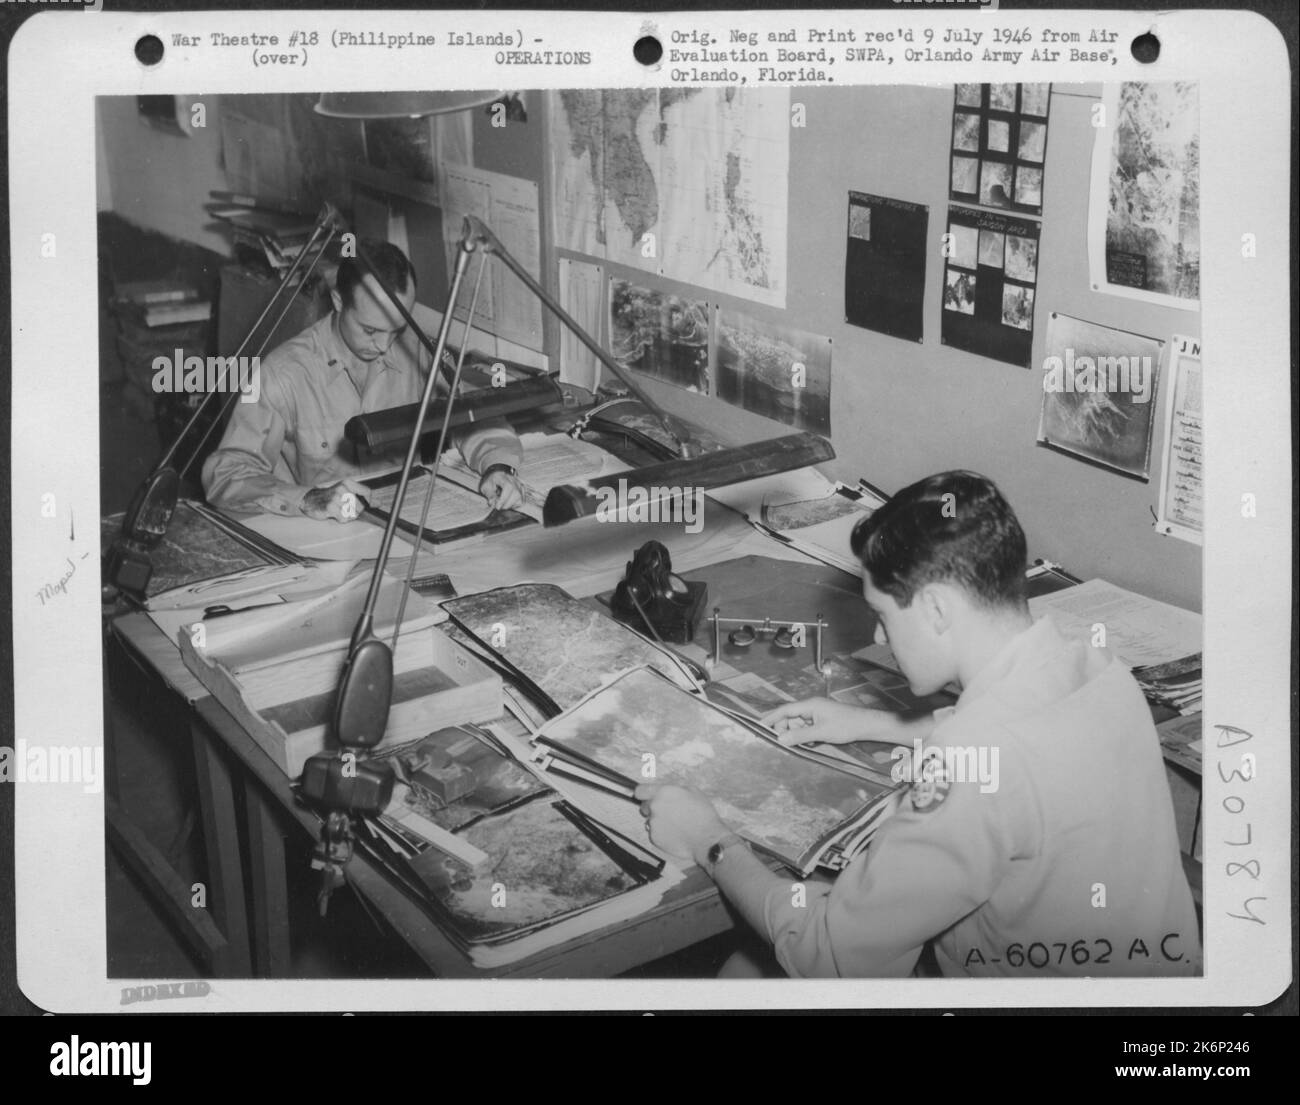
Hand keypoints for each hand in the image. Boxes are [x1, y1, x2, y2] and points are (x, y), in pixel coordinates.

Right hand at [301, 480, 364, 522]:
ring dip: (348, 516)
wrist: (311, 500)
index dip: (369, 502)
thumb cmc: (331, 497)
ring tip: (340, 511)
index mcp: (348, 483)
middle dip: (356, 511)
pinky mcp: (330, 507)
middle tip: (347, 509)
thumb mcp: (346, 492)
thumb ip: (363, 496)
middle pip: (361, 506)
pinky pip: (344, 518)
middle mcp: (342, 488)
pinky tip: (335, 514)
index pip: (367, 492)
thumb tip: (380, 503)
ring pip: (352, 513)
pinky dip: (341, 519)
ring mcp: (335, 497)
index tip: (368, 505)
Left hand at [479, 470, 523, 510]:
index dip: (504, 499)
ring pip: (520, 497)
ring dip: (511, 504)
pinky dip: (516, 504)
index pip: (508, 487)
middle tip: (500, 507)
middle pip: (516, 493)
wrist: (496, 475)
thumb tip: (492, 503)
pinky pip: (522, 499)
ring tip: (504, 504)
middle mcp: (513, 479)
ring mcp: (519, 483)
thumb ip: (489, 495)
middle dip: (507, 504)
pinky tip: (509, 502)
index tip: (498, 506)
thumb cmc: (491, 481)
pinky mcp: (522, 488)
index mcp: (502, 477)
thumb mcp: (486, 487)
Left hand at [634, 783, 728, 866]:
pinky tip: (676, 834)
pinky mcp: (654, 838)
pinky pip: (655, 834)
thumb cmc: (703, 814)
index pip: (640, 791)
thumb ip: (674, 789)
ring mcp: (653, 823)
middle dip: (653, 809)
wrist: (707, 838)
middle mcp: (654, 807)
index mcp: (663, 793)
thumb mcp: (693, 791)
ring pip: (651, 821)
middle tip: (668, 813)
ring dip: (660, 822)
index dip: (644, 794)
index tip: (647, 796)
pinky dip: (663, 834)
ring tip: (676, 826)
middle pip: (645, 807)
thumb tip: (668, 791)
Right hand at [760, 696, 901, 746]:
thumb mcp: (821, 732)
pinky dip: (805, 736)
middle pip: (790, 718)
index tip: (758, 725)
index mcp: (809, 705)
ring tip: (805, 744)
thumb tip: (780, 739)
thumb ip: (800, 736)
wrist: (866, 726)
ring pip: (798, 725)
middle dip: (786, 730)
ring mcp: (816, 714)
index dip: (770, 718)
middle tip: (786, 744)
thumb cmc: (845, 726)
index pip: (784, 710)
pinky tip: (812, 743)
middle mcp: (810, 708)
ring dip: (797, 735)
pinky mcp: (821, 721)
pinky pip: (806, 728)